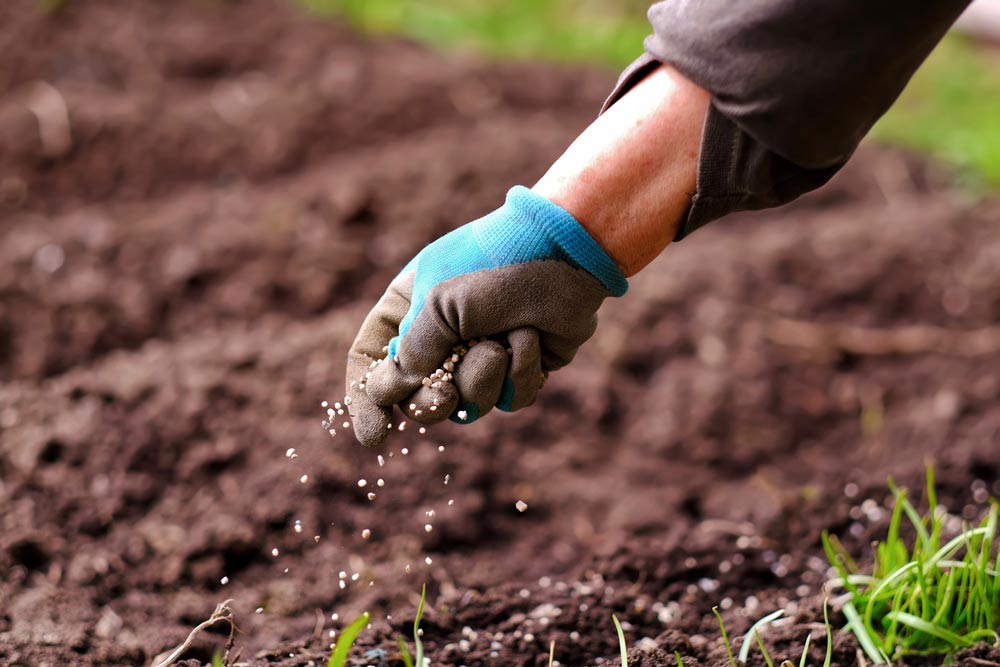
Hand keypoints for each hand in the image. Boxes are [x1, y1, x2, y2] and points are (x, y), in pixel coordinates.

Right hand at [345, 186, 626, 446]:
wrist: (566, 251)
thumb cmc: (495, 263)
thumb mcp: (439, 302)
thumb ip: (413, 351)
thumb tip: (399, 392)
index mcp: (407, 310)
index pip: (370, 362)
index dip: (367, 402)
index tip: (377, 436)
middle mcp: (441, 337)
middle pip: (417, 399)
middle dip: (432, 403)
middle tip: (444, 396)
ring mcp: (481, 355)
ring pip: (467, 406)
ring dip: (483, 378)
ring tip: (500, 342)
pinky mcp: (520, 369)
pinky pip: (510, 401)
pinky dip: (520, 373)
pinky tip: (531, 339)